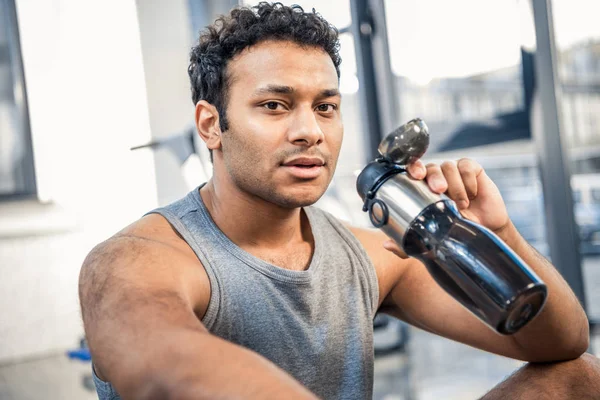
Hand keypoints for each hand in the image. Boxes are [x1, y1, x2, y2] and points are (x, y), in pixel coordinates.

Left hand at [383, 158, 510, 257]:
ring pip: (449, 166)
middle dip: (434, 176)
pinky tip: (472, 195)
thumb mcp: (429, 241)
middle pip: (431, 167)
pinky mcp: (473, 171)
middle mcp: (437, 177)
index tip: (416, 175)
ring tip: (461, 205)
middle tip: (440, 190)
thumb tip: (386, 244)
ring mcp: (455, 172)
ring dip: (454, 185)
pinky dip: (468, 180)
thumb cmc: (454, 232)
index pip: (413, 171)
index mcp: (423, 188)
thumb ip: (408, 244)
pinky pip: (467, 166)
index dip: (413, 168)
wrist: (485, 234)